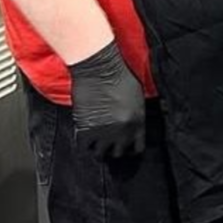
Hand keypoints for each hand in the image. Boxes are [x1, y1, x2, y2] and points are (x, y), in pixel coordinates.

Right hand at [68, 41, 145, 159]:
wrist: (99, 68)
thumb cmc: (120, 75)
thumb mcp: (137, 96)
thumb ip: (136, 115)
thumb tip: (133, 126)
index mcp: (138, 123)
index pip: (138, 148)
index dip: (131, 147)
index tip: (125, 145)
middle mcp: (122, 133)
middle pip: (118, 153)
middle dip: (114, 148)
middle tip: (108, 141)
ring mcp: (104, 134)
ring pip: (100, 154)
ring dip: (98, 147)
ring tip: (95, 140)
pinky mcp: (86, 130)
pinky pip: (84, 147)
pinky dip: (84, 143)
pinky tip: (85, 135)